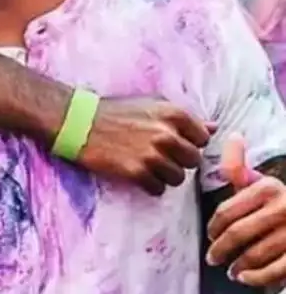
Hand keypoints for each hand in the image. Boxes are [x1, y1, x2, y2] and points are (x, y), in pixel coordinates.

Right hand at [78, 97, 214, 195]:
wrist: (80, 122)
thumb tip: (214, 128)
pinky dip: (149, 184)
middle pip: (193, 160)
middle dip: (179, 160)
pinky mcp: (136, 172)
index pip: (203, 138)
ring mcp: (151, 154)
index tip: (175, 142)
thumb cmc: (116, 112)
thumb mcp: (151, 105)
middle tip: (160, 155)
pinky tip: (137, 173)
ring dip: (165, 174)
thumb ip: (183, 117)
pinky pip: (158, 189)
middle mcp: (165, 134)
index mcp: (172, 113)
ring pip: (178, 178)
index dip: (190, 142)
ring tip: (147, 164)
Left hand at [207, 134, 285, 287]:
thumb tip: (232, 135)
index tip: (209, 235)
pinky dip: (258, 277)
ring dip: (239, 265)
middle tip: (212, 258)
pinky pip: (277, 270)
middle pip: (239, 233)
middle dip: (221, 248)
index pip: (229, 210)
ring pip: (257, 253)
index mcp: (268, 188)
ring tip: (230, 270)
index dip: (214, 226)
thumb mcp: (260, 182)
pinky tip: (246, 278)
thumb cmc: (278, 201)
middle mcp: (282, 207)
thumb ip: (239, 166)